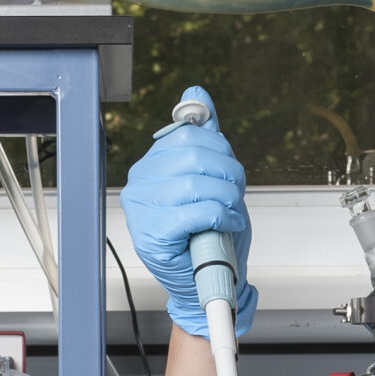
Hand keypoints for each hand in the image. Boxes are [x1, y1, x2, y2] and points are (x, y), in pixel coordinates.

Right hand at [120, 117, 257, 338]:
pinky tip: (225, 226)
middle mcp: (139, 186)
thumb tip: (196, 93)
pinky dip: (222, 217)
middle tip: (236, 195)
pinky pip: (197, 212)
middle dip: (228, 173)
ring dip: (228, 199)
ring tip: (231, 213)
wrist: (206, 282)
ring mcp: (142, 211)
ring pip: (199, 184)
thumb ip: (202, 135)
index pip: (187, 137)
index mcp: (149, 167)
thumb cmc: (208, 233)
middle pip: (194, 156)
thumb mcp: (210, 177)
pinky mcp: (153, 235)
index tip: (229, 173)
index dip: (220, 150)